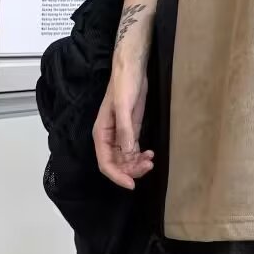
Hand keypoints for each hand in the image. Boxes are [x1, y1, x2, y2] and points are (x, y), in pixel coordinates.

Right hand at [92, 66, 153, 189]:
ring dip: (137, 164)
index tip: (131, 184)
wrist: (132, 69)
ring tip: (151, 160)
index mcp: (101, 133)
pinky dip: (140, 155)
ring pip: (126, 158)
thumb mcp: (124, 106)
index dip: (117, 176)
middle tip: (148, 166)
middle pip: (116, 163)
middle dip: (130, 169)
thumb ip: (126, 129)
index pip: (105, 162)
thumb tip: (128, 153)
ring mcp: (121, 134)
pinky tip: (150, 154)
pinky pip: (134, 149)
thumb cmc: (124, 85)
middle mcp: (109, 137)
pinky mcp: (132, 129)